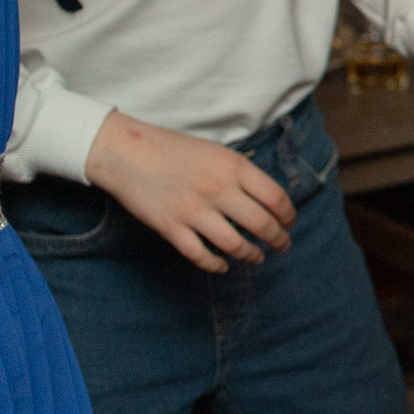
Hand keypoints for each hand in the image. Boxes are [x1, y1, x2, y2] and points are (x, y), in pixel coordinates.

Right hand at [86, 110, 294, 271]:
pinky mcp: (170, 227)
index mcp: (234, 166)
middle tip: (282, 246)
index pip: (276, 198)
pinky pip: (200, 255)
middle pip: (262, 224)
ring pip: (235, 244)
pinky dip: (216, 265)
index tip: (289, 223)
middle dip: (278, 240)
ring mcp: (193, 210)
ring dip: (251, 255)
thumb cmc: (172, 148)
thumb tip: (266, 198)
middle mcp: (218, 189)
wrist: (124, 151)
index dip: (288, 215)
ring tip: (257, 257)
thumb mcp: (216, 151)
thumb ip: (240, 173)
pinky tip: (223, 266)